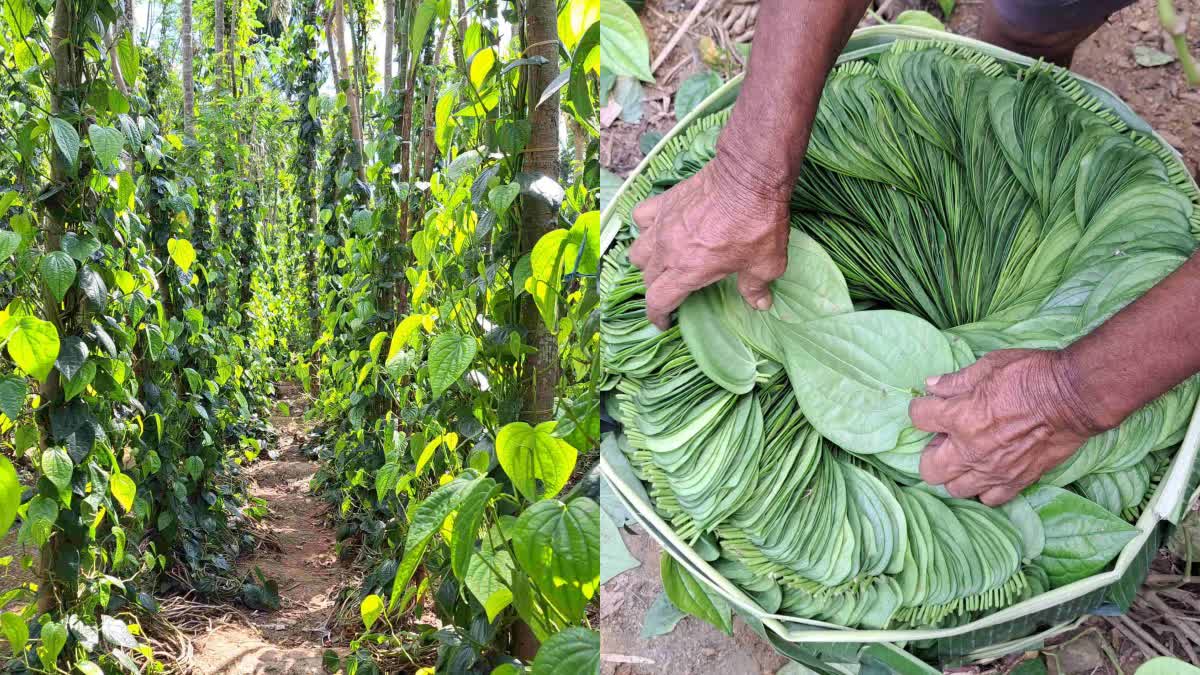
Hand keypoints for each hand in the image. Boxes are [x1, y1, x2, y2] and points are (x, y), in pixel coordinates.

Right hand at [629, 157, 790, 328]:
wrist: (748, 177)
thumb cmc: (757, 223)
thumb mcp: (766, 264)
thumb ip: (757, 287)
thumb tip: (760, 304)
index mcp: (687, 271)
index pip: (658, 301)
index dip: (658, 317)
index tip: (664, 322)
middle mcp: (667, 251)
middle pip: (647, 278)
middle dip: (657, 290)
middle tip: (671, 292)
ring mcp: (661, 224)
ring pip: (637, 251)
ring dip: (645, 262)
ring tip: (659, 262)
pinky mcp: (663, 202)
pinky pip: (641, 217)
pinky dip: (644, 226)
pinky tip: (656, 228)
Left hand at [908, 349, 1109, 505]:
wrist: (1074, 397)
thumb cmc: (1032, 375)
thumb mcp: (988, 366)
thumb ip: (956, 380)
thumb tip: (932, 385)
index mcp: (959, 416)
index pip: (917, 417)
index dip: (922, 409)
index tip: (932, 405)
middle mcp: (970, 449)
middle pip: (928, 469)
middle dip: (931, 453)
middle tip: (946, 439)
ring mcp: (993, 470)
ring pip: (955, 489)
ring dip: (956, 473)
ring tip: (967, 456)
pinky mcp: (1017, 481)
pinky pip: (989, 499)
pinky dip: (985, 488)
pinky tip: (990, 471)